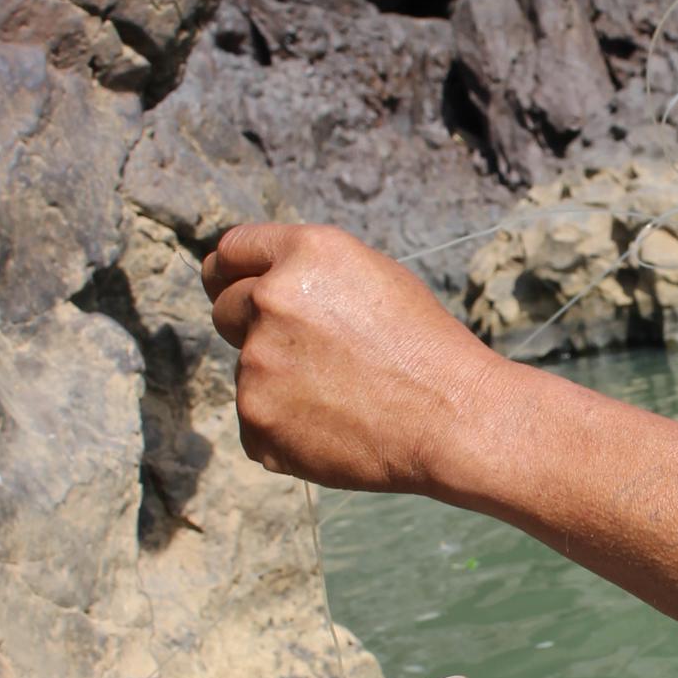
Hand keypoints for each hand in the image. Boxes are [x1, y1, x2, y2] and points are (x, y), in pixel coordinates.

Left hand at [202, 223, 499, 495]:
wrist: (452, 417)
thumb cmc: (424, 346)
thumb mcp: (373, 277)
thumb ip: (305, 274)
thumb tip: (254, 287)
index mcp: (304, 253)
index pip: (230, 251)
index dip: (230, 271)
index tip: (227, 285)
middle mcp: (269, 299)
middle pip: (225, 308)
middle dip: (252, 325)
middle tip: (307, 353)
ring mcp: (256, 364)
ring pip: (248, 370)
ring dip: (280, 381)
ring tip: (345, 396)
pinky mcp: (256, 420)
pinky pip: (258, 420)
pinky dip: (287, 427)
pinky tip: (337, 426)